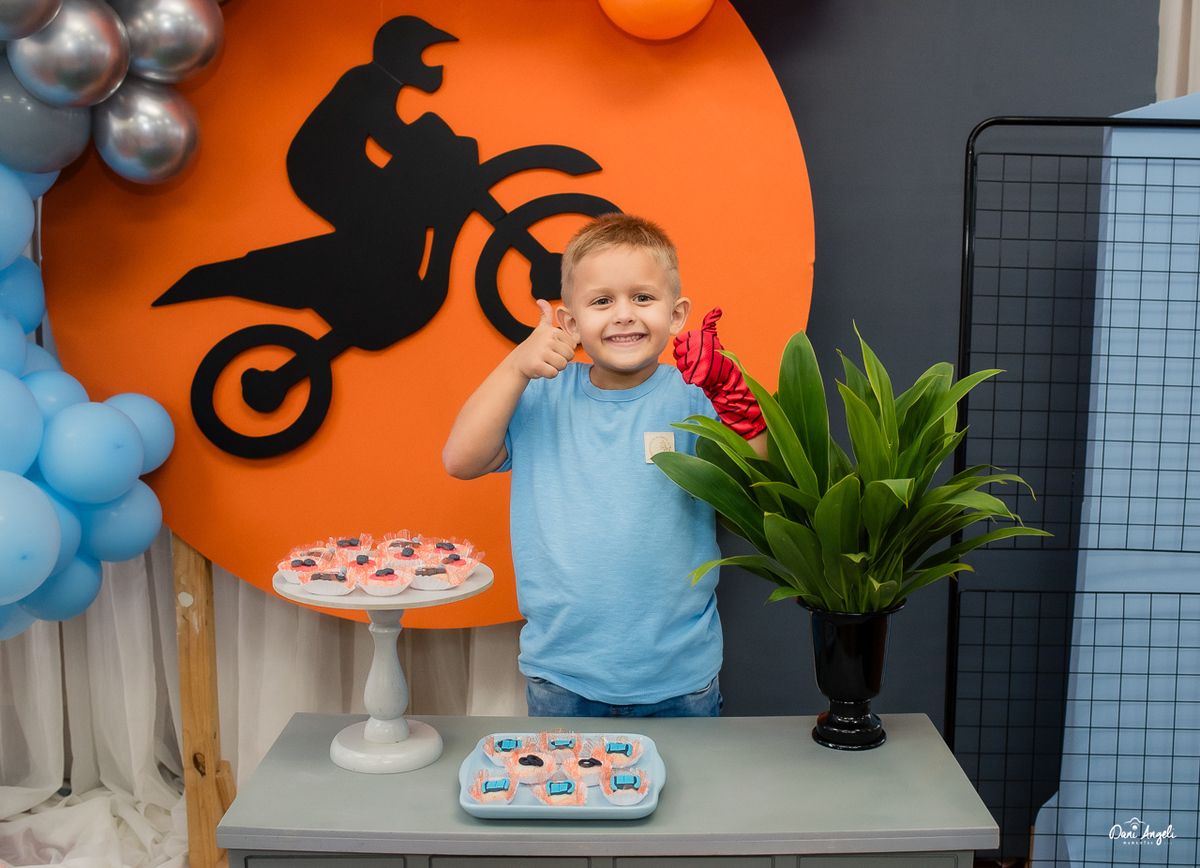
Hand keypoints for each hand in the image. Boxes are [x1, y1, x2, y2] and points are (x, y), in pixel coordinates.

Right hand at [508, 299, 576, 380]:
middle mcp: (548, 339)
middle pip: (569, 356)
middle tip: (548, 357)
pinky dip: (548, 374)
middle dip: (561, 360)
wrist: (517, 362)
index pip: (572, 346)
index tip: (552, 349)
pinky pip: (554, 373)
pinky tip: (540, 368)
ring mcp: (542, 352)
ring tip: (544, 362)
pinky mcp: (537, 365)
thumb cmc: (533, 347)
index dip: (564, 351)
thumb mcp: (541, 329)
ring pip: (563, 365)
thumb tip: (541, 300)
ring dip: (555, 367)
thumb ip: (545, 315)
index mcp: (552, 331)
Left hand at [673, 307, 765, 439]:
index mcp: (698, 337)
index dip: (684, 347)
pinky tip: (700, 374)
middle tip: (697, 359)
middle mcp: (697, 347)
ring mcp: (696, 361)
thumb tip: (717, 309)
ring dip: (687, 367)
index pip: (678, 341)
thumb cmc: (717, 356)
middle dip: (685, 357)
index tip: (694, 350)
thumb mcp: (712, 337)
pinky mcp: (695, 374)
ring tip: (699, 366)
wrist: (727, 377)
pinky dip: (691, 376)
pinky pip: (685, 375)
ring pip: (680, 364)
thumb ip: (710, 324)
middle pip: (677, 353)